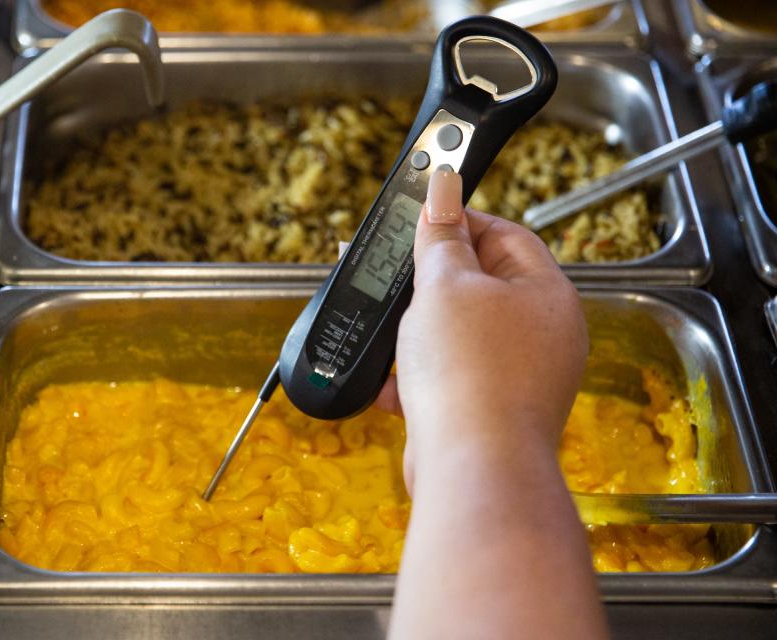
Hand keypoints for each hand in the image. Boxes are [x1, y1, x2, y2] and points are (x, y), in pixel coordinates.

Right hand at [374, 167, 587, 492]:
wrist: (472, 470)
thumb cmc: (471, 375)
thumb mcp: (445, 286)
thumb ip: (441, 237)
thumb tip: (443, 183)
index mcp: (548, 296)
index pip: (506, 235)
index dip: (460, 220)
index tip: (421, 218)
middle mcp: (542, 337)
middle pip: (482, 287)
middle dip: (430, 282)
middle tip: (394, 275)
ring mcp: (519, 378)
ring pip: (460, 336)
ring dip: (419, 331)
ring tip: (390, 329)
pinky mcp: (489, 413)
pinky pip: (451, 378)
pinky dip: (420, 375)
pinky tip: (391, 380)